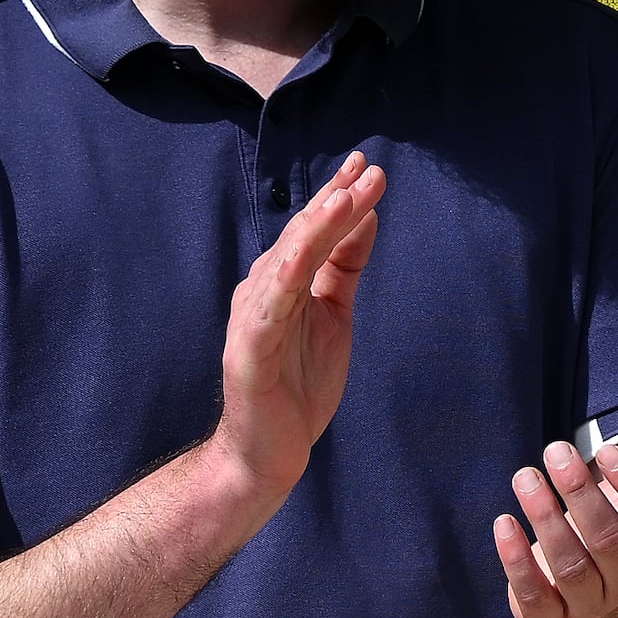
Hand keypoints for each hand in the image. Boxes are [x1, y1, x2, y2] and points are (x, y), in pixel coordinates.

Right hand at [206, 156, 379, 516]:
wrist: (267, 450)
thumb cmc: (298, 383)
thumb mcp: (334, 314)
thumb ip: (344, 267)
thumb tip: (365, 216)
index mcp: (284, 282)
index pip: (314, 232)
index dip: (339, 198)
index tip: (367, 167)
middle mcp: (264, 291)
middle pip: (302, 238)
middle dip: (335, 202)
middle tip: (368, 170)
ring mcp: (253, 318)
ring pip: (286, 263)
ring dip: (315, 229)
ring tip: (343, 197)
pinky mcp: (249, 350)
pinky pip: (268, 308)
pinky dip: (285, 276)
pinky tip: (303, 252)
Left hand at [495, 419, 617, 617]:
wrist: (601, 594)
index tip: (606, 450)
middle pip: (610, 541)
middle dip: (581, 494)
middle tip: (556, 451)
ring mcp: (591, 607)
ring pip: (570, 567)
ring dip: (545, 518)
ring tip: (526, 476)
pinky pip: (534, 598)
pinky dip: (516, 562)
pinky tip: (504, 523)